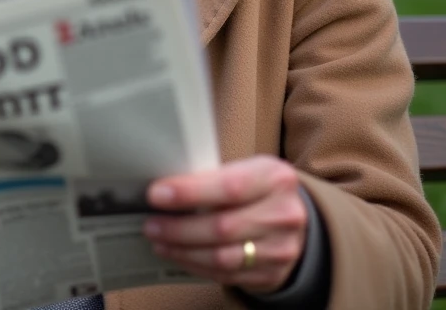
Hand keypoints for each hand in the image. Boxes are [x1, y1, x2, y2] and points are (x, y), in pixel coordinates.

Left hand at [142, 156, 307, 294]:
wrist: (294, 221)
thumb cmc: (259, 190)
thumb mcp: (248, 171)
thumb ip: (214, 178)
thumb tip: (164, 187)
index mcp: (275, 178)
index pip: (229, 187)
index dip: (189, 192)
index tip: (157, 194)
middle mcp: (283, 214)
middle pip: (222, 226)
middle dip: (179, 228)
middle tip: (151, 224)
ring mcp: (281, 248)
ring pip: (222, 256)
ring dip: (183, 250)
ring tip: (158, 240)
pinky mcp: (271, 273)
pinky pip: (225, 274)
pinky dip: (195, 265)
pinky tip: (178, 254)